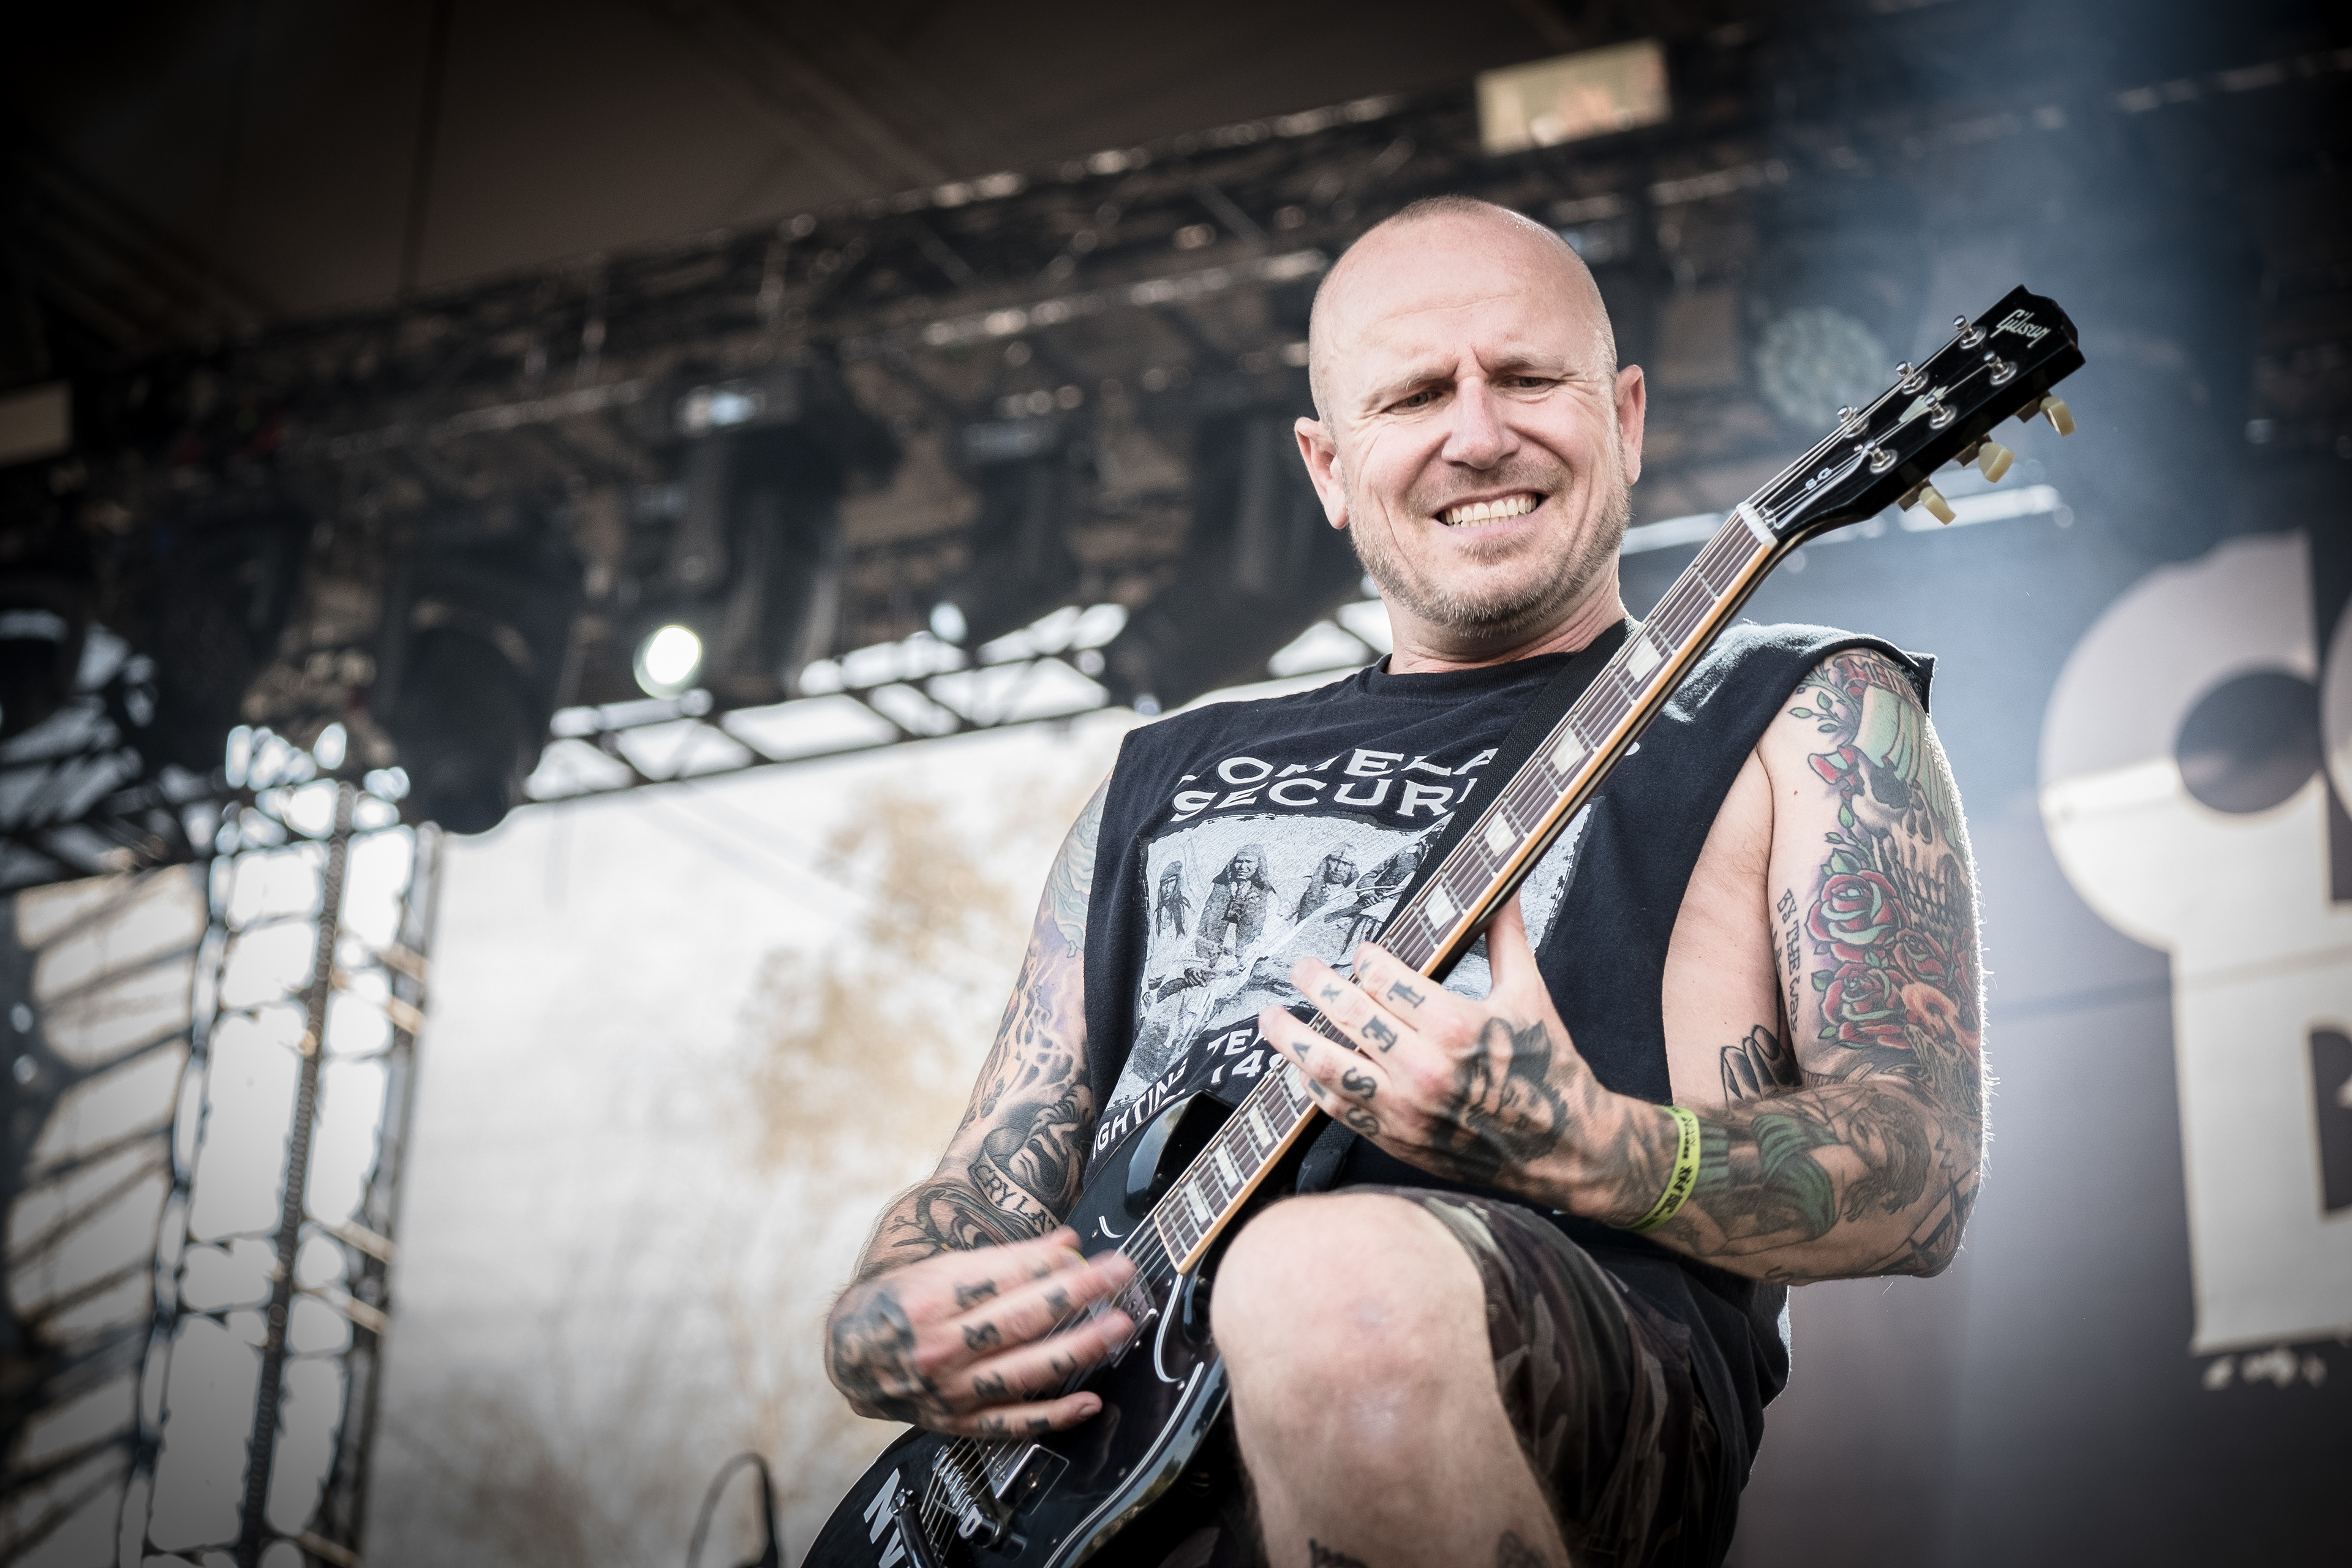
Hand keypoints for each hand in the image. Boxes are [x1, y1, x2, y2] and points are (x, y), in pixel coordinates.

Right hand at [825, 1229, 1135, 1437]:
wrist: (850, 1356)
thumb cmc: (899, 1304)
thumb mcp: (938, 1268)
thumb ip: (1003, 1259)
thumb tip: (1065, 1246)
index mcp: (930, 1299)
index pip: (1001, 1277)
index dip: (1048, 1262)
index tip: (1086, 1251)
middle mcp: (940, 1346)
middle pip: (1020, 1318)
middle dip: (1078, 1293)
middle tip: (1120, 1274)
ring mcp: (951, 1389)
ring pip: (1024, 1370)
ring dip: (1078, 1347)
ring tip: (1118, 1327)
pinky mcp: (959, 1421)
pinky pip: (1012, 1423)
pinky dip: (1053, 1415)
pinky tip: (1089, 1402)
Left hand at [1257, 895, 1647, 1211]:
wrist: (1561, 1148)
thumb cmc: (1547, 1066)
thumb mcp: (1528, 994)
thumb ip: (1504, 937)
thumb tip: (1500, 887)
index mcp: (1455, 1025)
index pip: (1382, 979)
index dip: (1364, 960)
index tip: (1361, 955)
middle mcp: (1423, 1068)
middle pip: (1347, 1014)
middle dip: (1315, 985)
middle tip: (1301, 969)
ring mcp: (1405, 1108)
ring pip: (1328, 1065)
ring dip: (1291, 1039)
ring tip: (1271, 1019)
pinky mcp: (1397, 1137)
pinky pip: (1339, 1107)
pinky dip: (1313, 1085)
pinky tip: (1301, 1068)